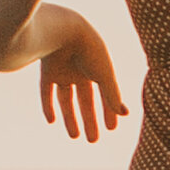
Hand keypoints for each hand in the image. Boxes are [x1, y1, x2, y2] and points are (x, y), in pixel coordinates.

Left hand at [39, 14, 125, 143]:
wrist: (63, 29)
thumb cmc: (89, 49)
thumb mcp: (104, 74)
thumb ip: (113, 94)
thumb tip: (123, 114)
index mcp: (98, 68)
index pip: (105, 94)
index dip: (108, 111)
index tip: (112, 128)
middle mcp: (81, 69)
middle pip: (85, 100)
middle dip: (90, 119)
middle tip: (93, 140)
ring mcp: (63, 70)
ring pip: (66, 99)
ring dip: (70, 118)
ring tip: (75, 136)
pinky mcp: (47, 70)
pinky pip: (46, 92)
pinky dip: (48, 106)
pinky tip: (52, 121)